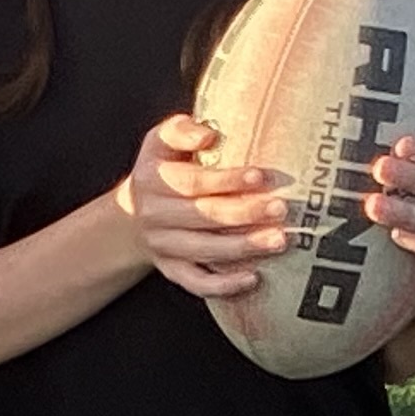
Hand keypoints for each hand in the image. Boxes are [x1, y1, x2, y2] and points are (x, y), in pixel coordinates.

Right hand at [122, 111, 291, 300]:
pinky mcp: (171, 270)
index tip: (259, 176)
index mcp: (153, 179)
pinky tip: (253, 278)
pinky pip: (197, 282)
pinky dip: (223, 285)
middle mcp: (155, 215)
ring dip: (244, 247)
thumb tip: (208, 135)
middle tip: (281, 208)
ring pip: (205, 250)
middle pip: (204, 216)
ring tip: (278, 240)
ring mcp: (163, 246)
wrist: (133, 214)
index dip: (227, 180)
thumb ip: (182, 130)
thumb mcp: (162, 140)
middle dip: (245, 213)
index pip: (193, 182)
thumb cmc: (162, 169)